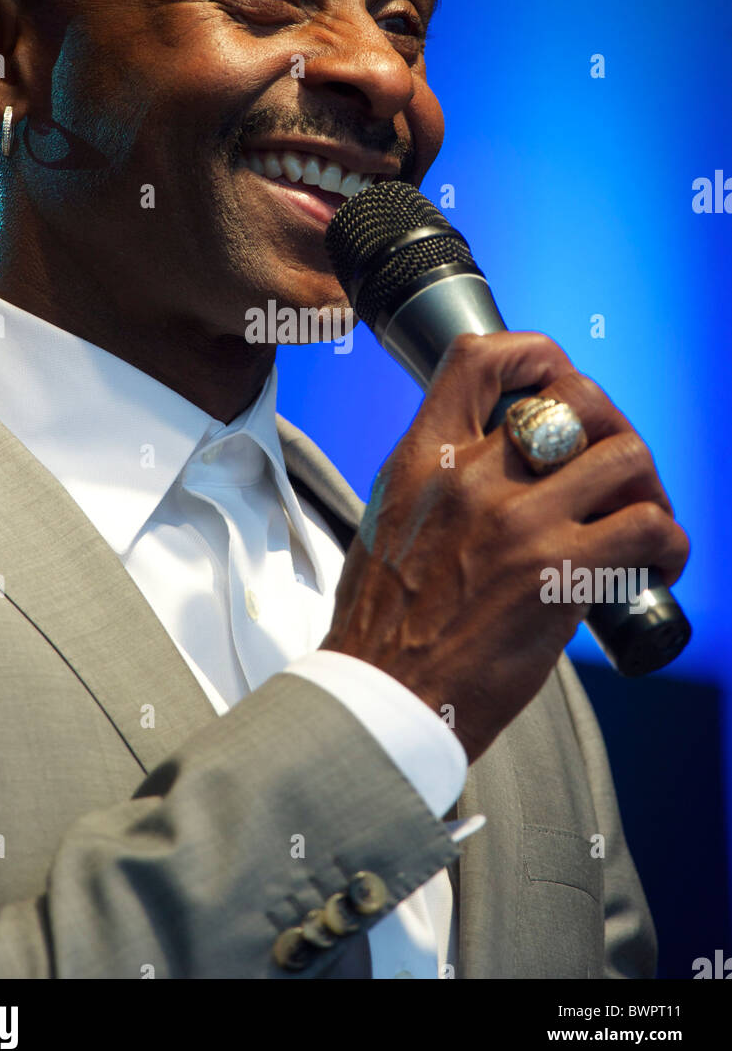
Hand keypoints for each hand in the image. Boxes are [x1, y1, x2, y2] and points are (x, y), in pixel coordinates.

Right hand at [320, 332, 688, 764]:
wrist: (383, 695)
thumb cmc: (384, 621)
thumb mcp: (388, 517)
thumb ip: (436, 475)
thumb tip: (492, 452)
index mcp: (422, 458)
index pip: (480, 358)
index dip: (535, 354)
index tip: (556, 382)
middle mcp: (472, 478)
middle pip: (575, 398)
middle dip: (611, 423)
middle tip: (613, 465)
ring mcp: (519, 522)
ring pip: (626, 454)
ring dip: (647, 485)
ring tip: (640, 518)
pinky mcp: (560, 574)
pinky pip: (648, 527)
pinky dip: (666, 544)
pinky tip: (651, 567)